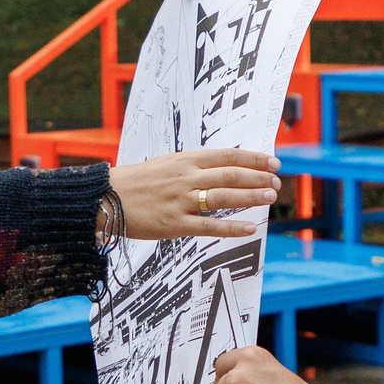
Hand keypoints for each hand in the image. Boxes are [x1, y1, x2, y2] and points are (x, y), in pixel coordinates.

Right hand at [109, 148, 279, 238]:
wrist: (106, 197)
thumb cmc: (137, 182)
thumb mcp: (167, 164)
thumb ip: (193, 166)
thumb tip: (222, 167)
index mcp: (185, 160)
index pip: (227, 155)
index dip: (253, 158)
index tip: (273, 161)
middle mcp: (186, 177)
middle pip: (230, 174)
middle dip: (258, 177)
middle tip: (278, 181)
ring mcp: (181, 201)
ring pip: (224, 197)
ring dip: (250, 196)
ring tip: (270, 197)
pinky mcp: (174, 224)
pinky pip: (209, 226)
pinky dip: (232, 227)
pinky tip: (250, 228)